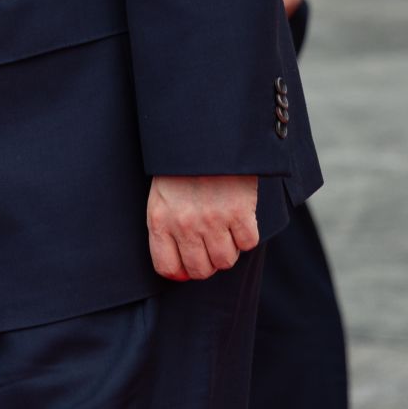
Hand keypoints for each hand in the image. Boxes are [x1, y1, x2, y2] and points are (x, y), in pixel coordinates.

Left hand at [145, 174, 260, 280]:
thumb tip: (180, 272)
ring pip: (225, 261)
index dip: (180, 270)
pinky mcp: (239, 213)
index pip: (166, 267)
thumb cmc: (181, 166)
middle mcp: (184, 225)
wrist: (206, 136)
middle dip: (207, 263)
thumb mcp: (161, 195)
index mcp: (159, 220)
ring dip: (228, 249)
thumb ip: (166, 230)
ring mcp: (212, 220)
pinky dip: (247, 235)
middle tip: (210, 244)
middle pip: (199, 270)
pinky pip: (248, 243)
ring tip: (225, 228)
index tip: (189, 263)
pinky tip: (240, 217)